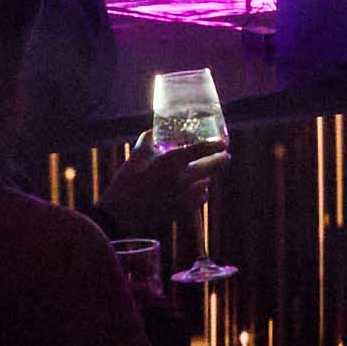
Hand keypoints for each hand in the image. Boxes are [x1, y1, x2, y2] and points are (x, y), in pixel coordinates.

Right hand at [102, 136, 226, 234]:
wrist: (121, 214)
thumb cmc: (127, 181)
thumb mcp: (136, 156)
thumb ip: (147, 140)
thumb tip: (153, 131)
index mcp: (171, 162)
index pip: (201, 149)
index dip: (216, 145)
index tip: (224, 143)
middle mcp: (182, 179)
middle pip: (212, 168)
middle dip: (221, 161)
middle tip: (225, 157)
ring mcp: (184, 197)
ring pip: (206, 184)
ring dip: (206, 178)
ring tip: (204, 174)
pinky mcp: (183, 211)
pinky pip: (200, 200)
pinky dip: (200, 193)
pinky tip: (195, 190)